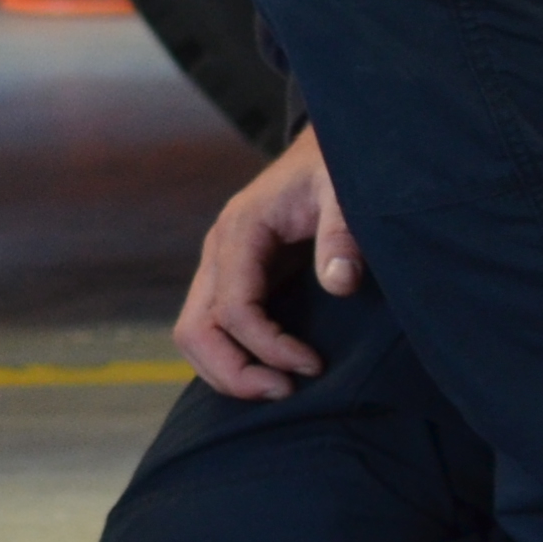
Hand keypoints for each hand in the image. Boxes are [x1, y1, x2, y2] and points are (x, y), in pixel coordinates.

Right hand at [173, 126, 361, 399]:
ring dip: (228, 371)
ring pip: (196, 335)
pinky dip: (233, 357)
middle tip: (285, 392)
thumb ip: (343, 233)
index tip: (314, 365)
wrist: (326, 149)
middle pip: (195, 330)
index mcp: (241, 229)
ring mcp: (221, 267)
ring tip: (280, 387)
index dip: (268, 347)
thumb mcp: (347, 191)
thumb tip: (340, 282)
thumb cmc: (337, 168)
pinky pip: (214, 329)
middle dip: (233, 373)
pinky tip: (272, 370)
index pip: (233, 309)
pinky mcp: (234, 279)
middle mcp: (220, 251)